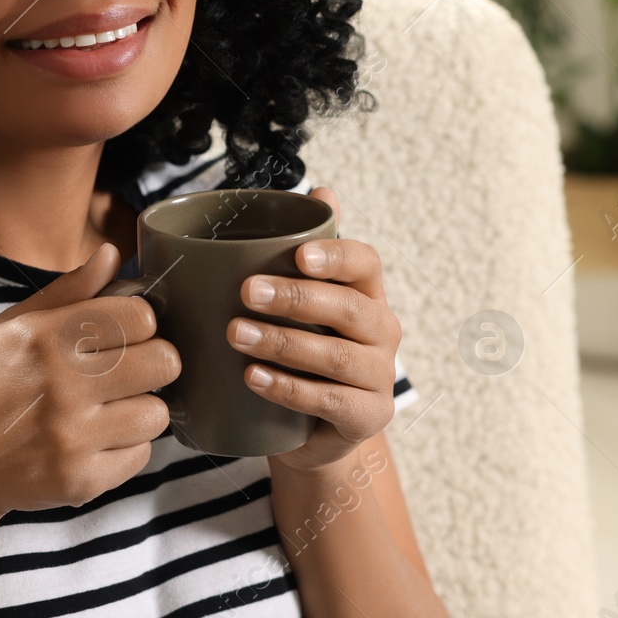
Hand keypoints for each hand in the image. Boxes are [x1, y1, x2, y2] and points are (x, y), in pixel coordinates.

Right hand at [0, 242, 182, 520]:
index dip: (140, 324)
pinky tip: (94, 442)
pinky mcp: (81, 479)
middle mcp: (62, 383)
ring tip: (108, 411)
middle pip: (164, 361)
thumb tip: (113, 253)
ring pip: (158, 412)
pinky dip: (124, 450)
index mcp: (46, 336)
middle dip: (152, 365)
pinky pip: (141, 456)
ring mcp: (73, 435)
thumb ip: (68, 291)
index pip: (141, 317)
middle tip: (127, 373)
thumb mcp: (12, 328)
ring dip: (139, 411)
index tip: (125, 336)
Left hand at [226, 186, 400, 475]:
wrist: (309, 428)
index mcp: (366, 293)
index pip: (365, 263)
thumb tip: (322, 189)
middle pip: (350, 309)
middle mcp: (382, 331)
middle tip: (245, 292)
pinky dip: (288, 388)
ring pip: (338, 357)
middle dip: (296, 298)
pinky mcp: (367, 417)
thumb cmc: (301, 349)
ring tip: (235, 334)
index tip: (298, 255)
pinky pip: (331, 401)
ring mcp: (380, 377)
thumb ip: (302, 248)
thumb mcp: (298, 301)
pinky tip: (252, 377)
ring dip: (283, 343)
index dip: (336, 256)